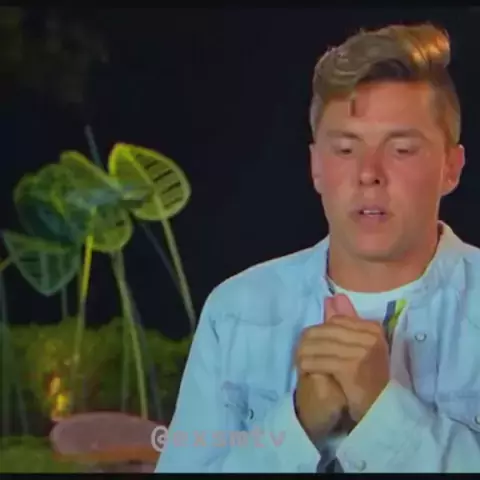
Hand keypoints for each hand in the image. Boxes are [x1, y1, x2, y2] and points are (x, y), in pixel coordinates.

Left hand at [300, 294, 389, 422]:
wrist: (379, 409)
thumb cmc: (369, 377)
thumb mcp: (362, 347)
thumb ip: (348, 323)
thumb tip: (334, 298)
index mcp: (374, 329)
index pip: (338, 321)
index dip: (320, 331)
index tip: (308, 340)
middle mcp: (371, 337)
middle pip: (329, 332)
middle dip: (310, 341)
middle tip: (298, 349)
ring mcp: (363, 352)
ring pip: (323, 346)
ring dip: (306, 353)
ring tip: (298, 359)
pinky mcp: (352, 367)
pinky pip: (323, 361)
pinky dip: (310, 364)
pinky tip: (302, 369)